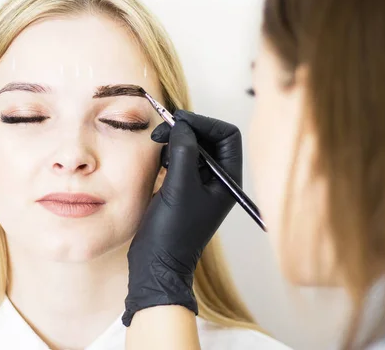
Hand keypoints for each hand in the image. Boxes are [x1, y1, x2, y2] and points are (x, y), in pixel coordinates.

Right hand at [123, 110, 242, 325]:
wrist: (156, 263)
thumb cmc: (173, 231)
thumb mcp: (180, 187)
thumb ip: (184, 151)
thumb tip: (182, 124)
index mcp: (228, 179)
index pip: (227, 135)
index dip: (205, 123)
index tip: (179, 121)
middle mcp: (218, 179)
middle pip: (210, 138)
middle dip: (188, 129)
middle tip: (162, 131)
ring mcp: (201, 184)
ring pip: (193, 147)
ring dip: (176, 140)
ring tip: (158, 145)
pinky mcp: (183, 188)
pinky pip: (181, 159)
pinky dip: (170, 153)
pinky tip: (159, 161)